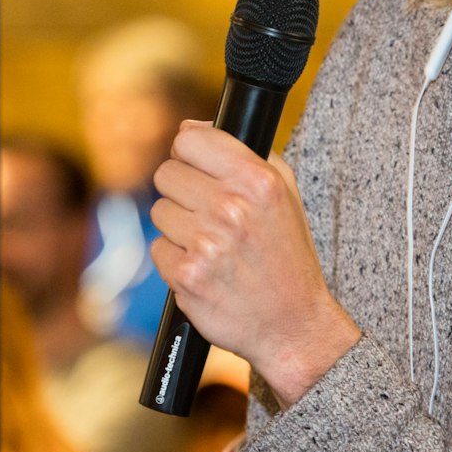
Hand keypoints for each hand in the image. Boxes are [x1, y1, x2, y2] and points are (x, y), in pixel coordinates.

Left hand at [151, 121, 360, 405]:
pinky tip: (204, 268)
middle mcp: (231, 208)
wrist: (292, 324)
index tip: (196, 166)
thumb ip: (243, 152)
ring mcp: (206, 244)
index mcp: (257, 181)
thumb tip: (191, 127)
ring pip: (159, 211)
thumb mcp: (284, 193)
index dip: (189, 153)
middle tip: (207, 213)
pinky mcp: (186, 277)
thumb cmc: (287, 256)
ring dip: (179, 227)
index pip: (189, 139)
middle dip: (182, 191)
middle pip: (166, 173)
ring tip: (210, 244)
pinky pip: (158, 249)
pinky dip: (175, 259)